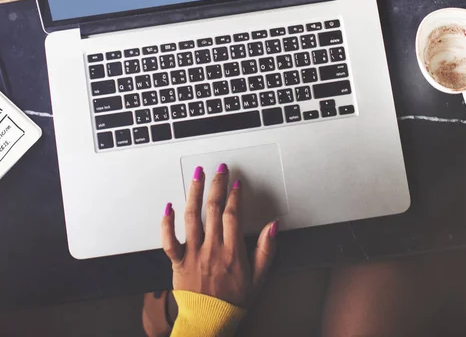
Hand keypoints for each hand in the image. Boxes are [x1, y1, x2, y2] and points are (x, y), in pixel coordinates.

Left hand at [161, 164, 277, 307]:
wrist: (209, 322)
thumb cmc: (233, 300)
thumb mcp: (259, 277)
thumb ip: (267, 249)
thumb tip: (273, 226)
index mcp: (232, 251)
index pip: (233, 214)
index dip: (235, 196)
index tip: (236, 183)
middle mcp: (212, 249)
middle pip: (213, 209)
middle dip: (217, 185)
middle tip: (220, 169)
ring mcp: (193, 254)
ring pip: (192, 216)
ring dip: (194, 192)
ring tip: (198, 175)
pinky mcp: (177, 262)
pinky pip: (169, 240)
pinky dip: (166, 223)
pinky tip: (169, 206)